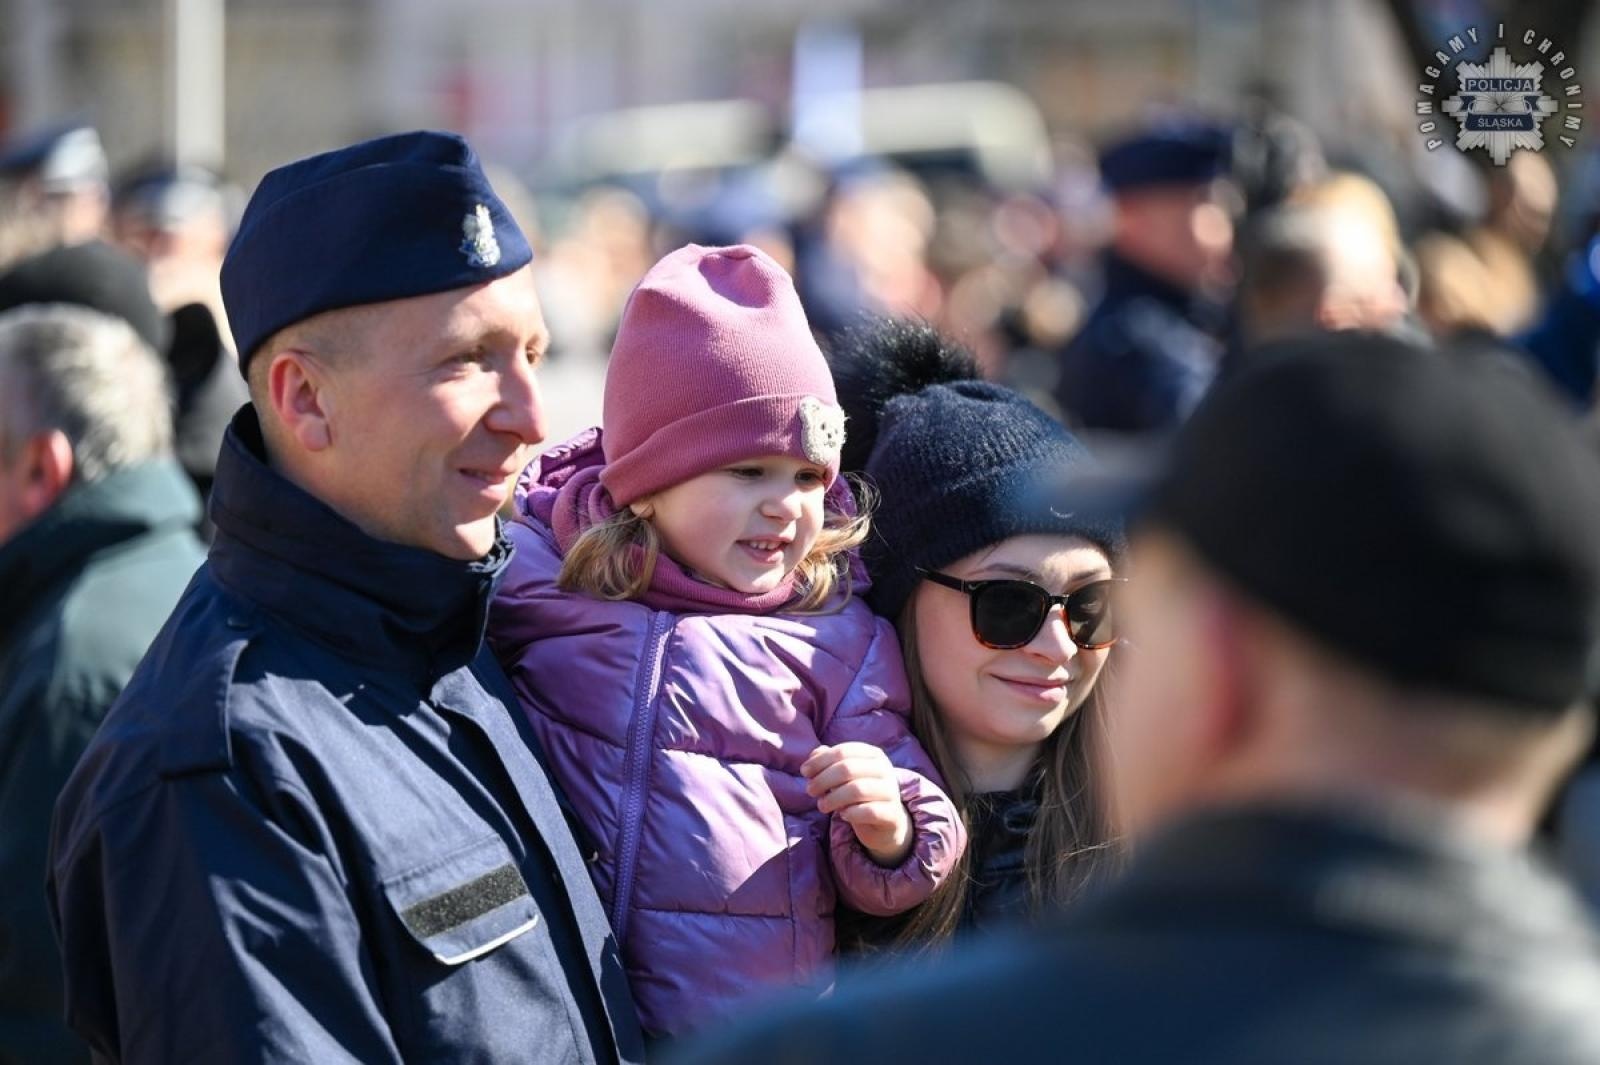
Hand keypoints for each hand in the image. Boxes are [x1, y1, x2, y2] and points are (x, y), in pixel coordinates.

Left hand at [802, 743, 912, 867]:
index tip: (805, 772)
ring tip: (822, 805)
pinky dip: (851, 813)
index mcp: (873, 755)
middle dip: (823, 780)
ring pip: (857, 790)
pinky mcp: (892, 814)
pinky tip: (843, 815)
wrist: (885, 823)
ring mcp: (891, 791)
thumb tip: (813, 755)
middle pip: (848, 769)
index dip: (820, 760)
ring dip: (833, 798)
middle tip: (810, 791)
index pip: (843, 751)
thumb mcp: (843, 776)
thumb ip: (828, 762)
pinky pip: (869, 811)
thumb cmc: (859, 795)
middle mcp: (885, 769)